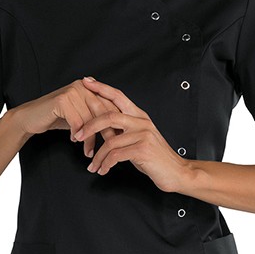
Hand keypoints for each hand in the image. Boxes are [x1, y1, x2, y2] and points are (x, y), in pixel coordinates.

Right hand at [11, 78, 122, 158]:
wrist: (31, 118)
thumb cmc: (57, 118)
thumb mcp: (80, 116)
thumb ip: (96, 116)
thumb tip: (118, 129)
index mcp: (90, 88)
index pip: (109, 105)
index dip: (116, 123)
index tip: (120, 141)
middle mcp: (82, 87)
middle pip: (102, 112)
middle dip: (106, 133)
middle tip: (109, 149)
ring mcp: (72, 92)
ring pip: (90, 120)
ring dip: (91, 139)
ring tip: (90, 152)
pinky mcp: (62, 100)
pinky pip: (77, 122)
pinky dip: (78, 135)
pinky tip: (75, 142)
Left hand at [72, 77, 188, 192]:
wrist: (177, 172)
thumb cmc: (156, 157)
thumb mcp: (137, 139)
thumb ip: (120, 131)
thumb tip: (98, 127)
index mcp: (140, 116)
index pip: (118, 96)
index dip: (101, 88)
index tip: (87, 82)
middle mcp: (141, 122)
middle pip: (109, 116)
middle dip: (89, 125)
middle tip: (77, 135)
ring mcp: (143, 134)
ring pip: (110, 141)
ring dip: (98, 156)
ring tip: (93, 165)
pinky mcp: (142, 149)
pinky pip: (116, 155)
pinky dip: (106, 164)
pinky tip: (103, 170)